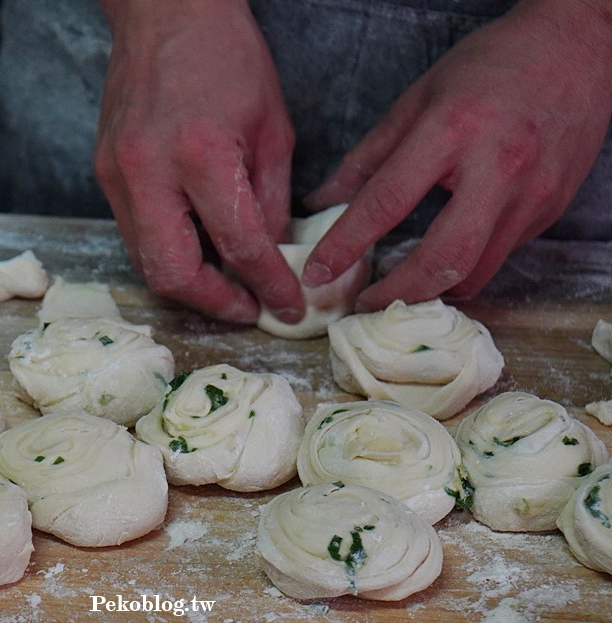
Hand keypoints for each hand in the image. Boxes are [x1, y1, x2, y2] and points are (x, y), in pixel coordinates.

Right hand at [95, 0, 302, 323]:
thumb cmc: (226, 58)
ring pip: (145, 261)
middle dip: (214, 304)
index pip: (239, 245)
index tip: (288, 306)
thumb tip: (272, 259)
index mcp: (200, 153)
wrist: (164, 13)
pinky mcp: (103, 174)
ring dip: (188, 284)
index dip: (269, 286)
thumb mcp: (273, 129)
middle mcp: (148, 170)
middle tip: (248, 310)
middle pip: (172, 273)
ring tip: (226, 286)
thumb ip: (270, 202)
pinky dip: (168, 252)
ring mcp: (116, 175)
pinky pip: (135, 233)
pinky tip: (197, 249)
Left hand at [303, 0, 611, 310]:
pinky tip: (444, 255)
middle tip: (366, 301)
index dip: (345, 244)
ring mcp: (533, 195)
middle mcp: (498, 167)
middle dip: (397, 292)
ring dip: (433, 287)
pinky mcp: (551, 211)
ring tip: (400, 286)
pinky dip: (466, 265)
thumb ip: (367, 157)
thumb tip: (322, 202)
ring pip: (476, 270)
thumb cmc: (490, 66)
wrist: (578, 49)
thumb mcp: (417, 99)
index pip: (386, 201)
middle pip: (443, 258)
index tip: (317, 273)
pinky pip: (500, 256)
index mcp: (453, 130)